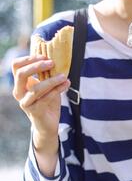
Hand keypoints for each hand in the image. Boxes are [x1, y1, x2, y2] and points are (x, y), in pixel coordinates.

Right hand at [12, 55, 69, 174]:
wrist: (48, 124)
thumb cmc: (47, 102)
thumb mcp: (47, 86)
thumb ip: (47, 74)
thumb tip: (55, 58)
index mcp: (20, 83)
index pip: (16, 66)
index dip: (29, 59)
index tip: (44, 57)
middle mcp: (19, 92)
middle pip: (21, 74)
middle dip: (37, 66)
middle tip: (52, 63)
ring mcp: (25, 103)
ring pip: (36, 88)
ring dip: (52, 80)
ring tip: (64, 76)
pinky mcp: (35, 111)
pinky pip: (46, 98)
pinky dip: (58, 90)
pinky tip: (66, 84)